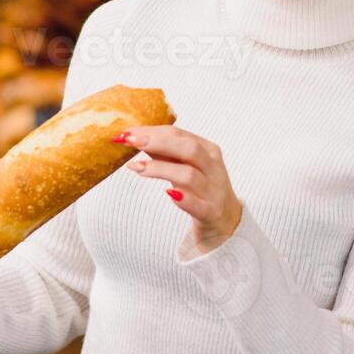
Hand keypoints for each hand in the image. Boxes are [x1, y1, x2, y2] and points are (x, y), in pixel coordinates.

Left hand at [117, 125, 241, 255]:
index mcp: (207, 150)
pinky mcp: (211, 213)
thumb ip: (164, 154)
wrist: (226, 221)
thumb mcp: (184, 167)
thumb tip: (135, 139)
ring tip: (137, 168)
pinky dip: (183, 199)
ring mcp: (213, 191)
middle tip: (131, 141)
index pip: (179, 134)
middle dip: (157, 142)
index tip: (127, 132)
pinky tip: (168, 194)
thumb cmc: (200, 189)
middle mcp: (213, 167)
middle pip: (188, 148)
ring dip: (161, 169)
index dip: (151, 131)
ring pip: (189, 175)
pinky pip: (198, 205)